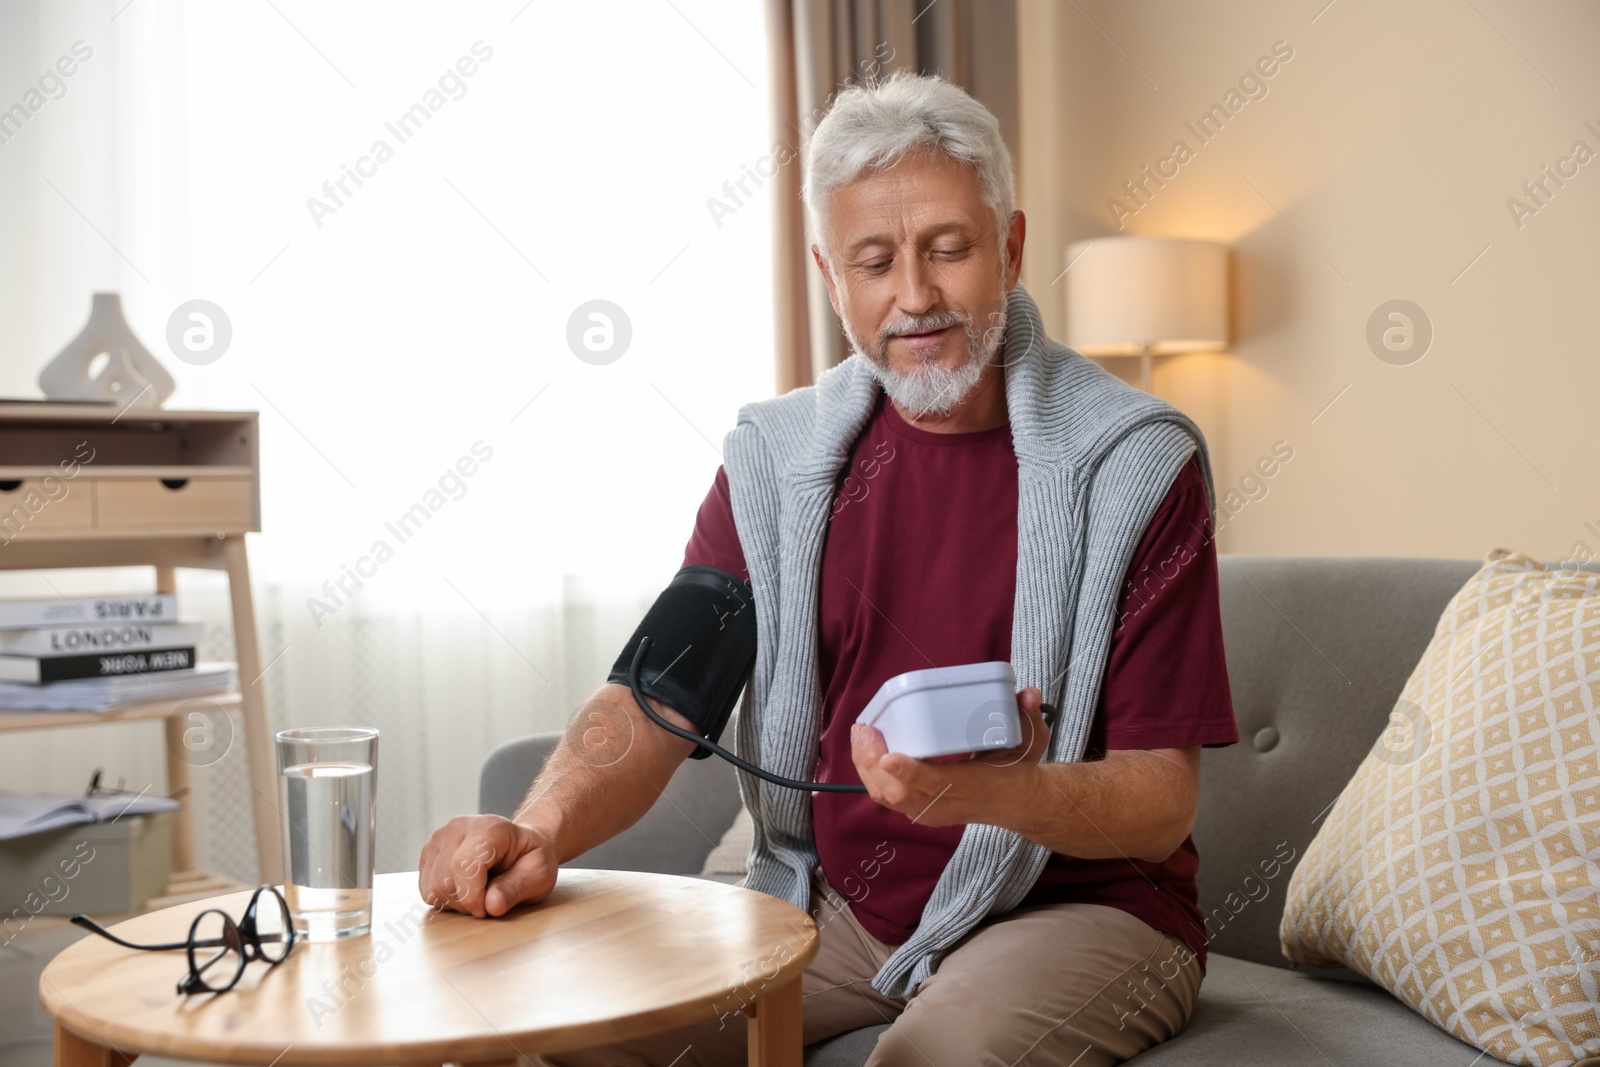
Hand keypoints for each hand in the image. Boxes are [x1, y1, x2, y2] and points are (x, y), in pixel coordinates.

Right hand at [417, 814, 557, 917]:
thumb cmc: (530, 859)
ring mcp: (439, 839)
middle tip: (489, 900)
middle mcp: (458, 828)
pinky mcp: (429, 853)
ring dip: (455, 903)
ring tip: (478, 893)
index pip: (463, 865)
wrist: (519, 846)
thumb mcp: (539, 875)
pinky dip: (445, 899)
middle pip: (444, 881)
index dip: (472, 896)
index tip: (487, 910)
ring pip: (432, 888)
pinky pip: (426, 889)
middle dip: (466, 903)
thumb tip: (491, 906)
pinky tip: (465, 890)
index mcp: (489, 828)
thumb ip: (516, 889)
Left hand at [850, 686, 1051, 827]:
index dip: (911, 773)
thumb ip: (1028, 715)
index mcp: (974, 787)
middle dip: (874, 763)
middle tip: (864, 730)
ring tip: (861, 734)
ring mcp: (931, 810)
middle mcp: (948, 804)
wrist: (1018, 803)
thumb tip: (1029, 694)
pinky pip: (886, 795)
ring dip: (867, 766)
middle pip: (899, 794)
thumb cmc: (1017, 768)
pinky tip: (865, 747)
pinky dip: (870, 772)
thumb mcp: (1030, 741)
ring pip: (887, 796)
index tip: (890, 757)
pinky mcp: (920, 808)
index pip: (938, 785)